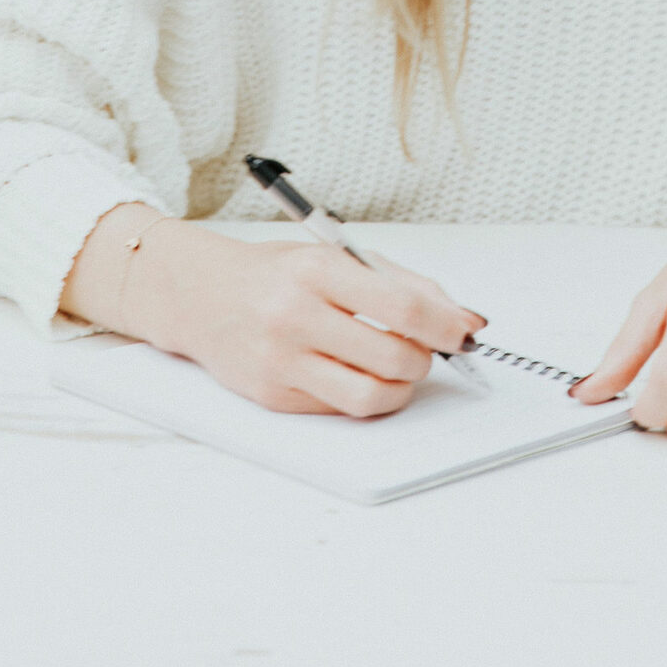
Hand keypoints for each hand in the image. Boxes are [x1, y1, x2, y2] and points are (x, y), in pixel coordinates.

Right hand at [61, 204, 483, 419]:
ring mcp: (283, 361)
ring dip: (400, 387)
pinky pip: (340, 409)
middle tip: (425, 348)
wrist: (201, 296)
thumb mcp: (337, 257)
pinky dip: (363, 396)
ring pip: (371, 397)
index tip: (465, 331)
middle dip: (424, 358)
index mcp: (319, 271)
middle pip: (394, 356)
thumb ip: (402, 282)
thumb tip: (462, 317)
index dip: (445, 324)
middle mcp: (297, 316)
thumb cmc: (277, 273)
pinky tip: (358, 374)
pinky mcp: (275, 397)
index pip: (402, 305)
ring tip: (399, 368)